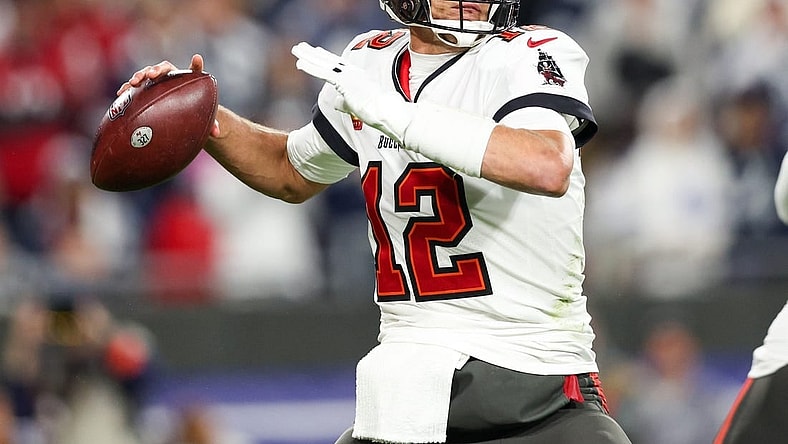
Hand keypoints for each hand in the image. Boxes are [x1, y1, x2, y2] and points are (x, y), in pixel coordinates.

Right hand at [116, 54, 220, 136]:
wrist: (180, 112)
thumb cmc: (193, 112)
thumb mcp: (203, 117)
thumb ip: (212, 123)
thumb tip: (218, 133)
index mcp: (185, 80)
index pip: (192, 70)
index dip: (195, 65)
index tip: (198, 59)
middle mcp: (169, 77)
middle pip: (162, 69)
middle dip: (156, 70)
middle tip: (151, 75)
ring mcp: (155, 82)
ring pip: (146, 75)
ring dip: (139, 76)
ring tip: (133, 83)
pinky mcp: (144, 90)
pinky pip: (135, 87)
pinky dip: (128, 88)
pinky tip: (121, 93)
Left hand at [291, 42, 412, 142]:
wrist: (388, 112)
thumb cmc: (379, 112)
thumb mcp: (359, 105)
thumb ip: (345, 102)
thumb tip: (335, 103)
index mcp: (359, 76)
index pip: (339, 64)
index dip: (326, 58)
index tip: (316, 51)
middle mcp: (352, 73)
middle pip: (329, 60)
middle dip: (313, 53)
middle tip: (300, 46)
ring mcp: (348, 76)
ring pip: (323, 63)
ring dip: (308, 56)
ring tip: (296, 49)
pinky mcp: (344, 82)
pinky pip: (323, 72)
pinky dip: (310, 67)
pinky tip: (299, 64)